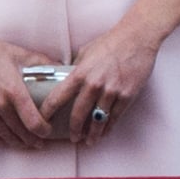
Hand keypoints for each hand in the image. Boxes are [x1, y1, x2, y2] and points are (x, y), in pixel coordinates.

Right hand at [0, 28, 53, 148]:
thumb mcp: (18, 52)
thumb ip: (41, 61)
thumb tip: (60, 65)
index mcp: (13, 90)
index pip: (33, 121)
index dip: (43, 131)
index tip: (48, 131)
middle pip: (20, 132)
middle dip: (33, 140)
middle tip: (41, 142)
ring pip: (5, 135)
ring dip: (18, 143)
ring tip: (27, 144)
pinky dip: (0, 140)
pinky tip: (7, 140)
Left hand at [39, 21, 158, 146]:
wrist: (137, 38)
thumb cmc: (111, 42)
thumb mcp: (87, 51)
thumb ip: (77, 68)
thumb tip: (68, 80)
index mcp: (81, 72)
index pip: (58, 96)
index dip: (48, 111)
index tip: (42, 121)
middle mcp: (94, 84)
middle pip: (78, 115)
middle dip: (73, 130)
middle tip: (72, 138)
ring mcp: (111, 92)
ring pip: (97, 121)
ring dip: (91, 135)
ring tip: (88, 141)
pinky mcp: (126, 96)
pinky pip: (114, 118)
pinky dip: (107, 128)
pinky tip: (104, 132)